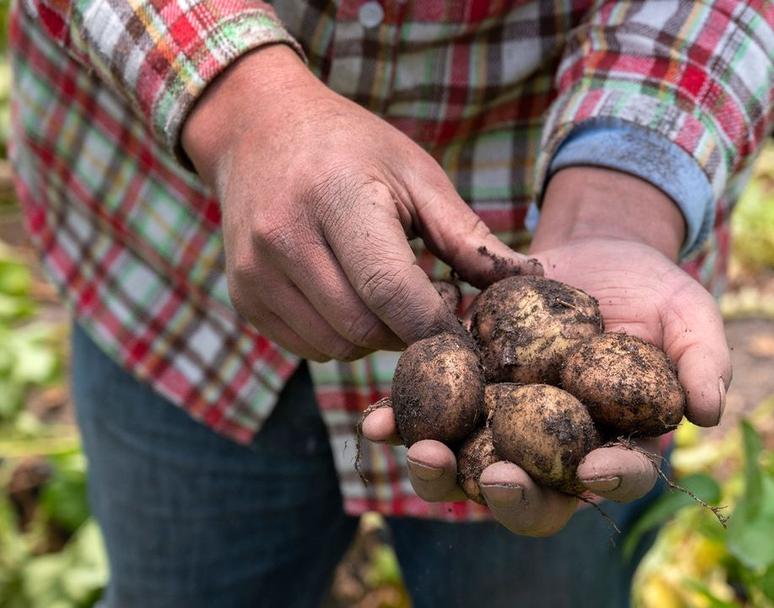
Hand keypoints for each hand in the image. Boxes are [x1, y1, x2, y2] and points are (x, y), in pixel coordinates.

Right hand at [181, 45, 537, 360]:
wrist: (259, 130)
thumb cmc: (352, 150)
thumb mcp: (417, 174)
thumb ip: (468, 237)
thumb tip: (527, 283)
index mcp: (335, 196)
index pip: (390, 288)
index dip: (436, 324)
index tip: (468, 335)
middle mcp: (284, 237)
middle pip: (364, 326)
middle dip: (410, 332)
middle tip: (432, 304)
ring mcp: (255, 272)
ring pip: (337, 345)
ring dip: (377, 337)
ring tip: (391, 294)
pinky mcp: (244, 298)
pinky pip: (310, 347)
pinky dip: (343, 337)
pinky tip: (353, 297)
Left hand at [363, 167, 730, 535]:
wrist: (592, 248)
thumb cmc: (651, 289)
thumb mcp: (689, 315)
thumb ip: (703, 360)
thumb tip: (711, 413)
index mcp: (617, 444)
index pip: (620, 476)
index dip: (609, 480)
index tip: (592, 469)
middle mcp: (557, 450)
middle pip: (536, 496)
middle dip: (511, 497)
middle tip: (493, 478)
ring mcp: (506, 428)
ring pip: (471, 471)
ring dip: (442, 473)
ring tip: (419, 452)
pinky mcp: (465, 396)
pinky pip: (429, 421)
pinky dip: (399, 426)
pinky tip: (375, 422)